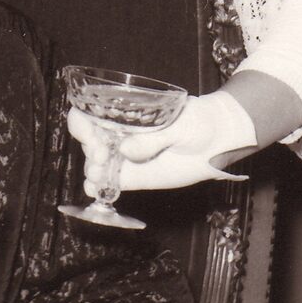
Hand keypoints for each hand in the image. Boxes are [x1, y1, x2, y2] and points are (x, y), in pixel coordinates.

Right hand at [74, 91, 255, 195]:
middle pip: (88, 139)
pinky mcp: (134, 177)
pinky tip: (95, 189)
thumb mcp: (179, 124)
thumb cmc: (198, 121)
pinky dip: (99, 186)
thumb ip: (154, 137)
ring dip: (92, 169)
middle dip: (89, 149)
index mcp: (124, 113)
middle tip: (101, 157)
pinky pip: (111, 182)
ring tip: (99, 174)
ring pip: (96, 163)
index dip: (83, 124)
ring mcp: (125, 156)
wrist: (218, 141)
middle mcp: (119, 133)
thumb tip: (126, 149)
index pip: (89, 113)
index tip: (93, 136)